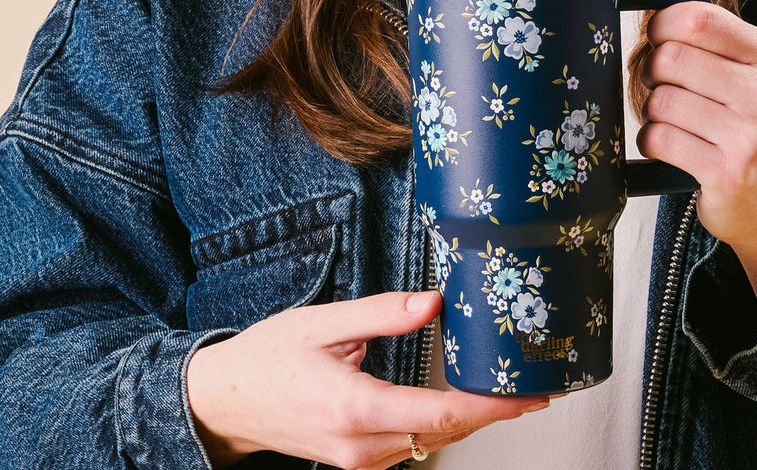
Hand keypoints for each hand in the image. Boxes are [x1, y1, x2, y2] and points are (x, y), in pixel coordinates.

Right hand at [186, 290, 556, 468]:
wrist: (224, 401)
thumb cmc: (269, 356)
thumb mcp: (324, 322)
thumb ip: (382, 313)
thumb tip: (434, 302)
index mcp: (355, 407)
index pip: (441, 415)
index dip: (492, 407)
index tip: (528, 395)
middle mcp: (359, 444)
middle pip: (444, 433)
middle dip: (491, 412)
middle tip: (532, 387)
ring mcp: (357, 459)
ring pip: (429, 443)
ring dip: (468, 418)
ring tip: (503, 388)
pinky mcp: (354, 460)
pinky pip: (409, 445)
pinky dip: (439, 425)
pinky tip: (457, 401)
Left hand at [637, 0, 756, 314]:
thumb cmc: (744, 124)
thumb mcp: (735, 66)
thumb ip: (699, 14)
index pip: (695, 17)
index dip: (661, 26)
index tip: (660, 40)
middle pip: (669, 57)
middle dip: (652, 73)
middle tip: (665, 88)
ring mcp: (749, 134)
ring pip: (659, 101)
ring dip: (653, 113)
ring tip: (676, 123)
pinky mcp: (726, 171)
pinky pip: (659, 139)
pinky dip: (653, 143)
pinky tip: (673, 149)